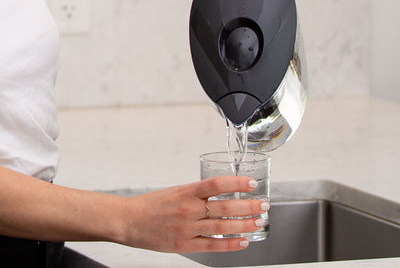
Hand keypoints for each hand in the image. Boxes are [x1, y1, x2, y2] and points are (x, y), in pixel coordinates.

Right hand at [121, 176, 268, 252]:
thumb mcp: (176, 191)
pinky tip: (242, 241)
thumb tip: (220, 193)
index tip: (251, 182)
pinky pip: (212, 245)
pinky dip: (229, 243)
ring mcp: (187, 228)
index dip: (237, 182)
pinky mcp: (184, 244)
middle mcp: (189, 208)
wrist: (129, 221)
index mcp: (187, 191)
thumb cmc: (152, 204)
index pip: (217, 183)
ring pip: (222, 226)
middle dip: (249, 206)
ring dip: (244, 224)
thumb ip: (197, 193)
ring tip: (259, 221)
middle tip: (264, 205)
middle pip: (225, 206)